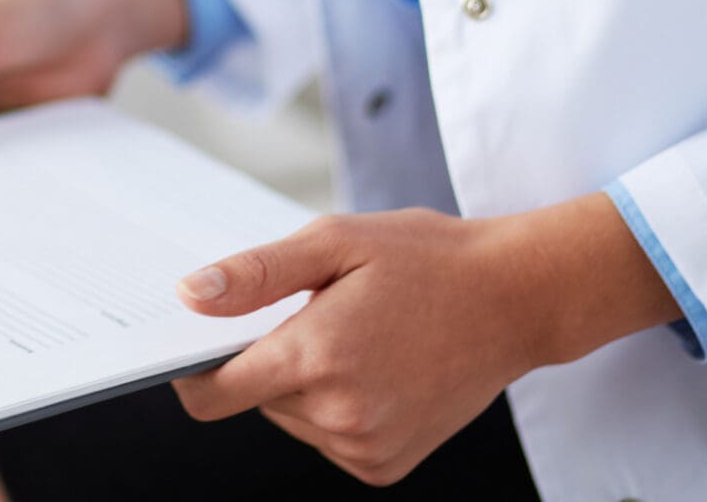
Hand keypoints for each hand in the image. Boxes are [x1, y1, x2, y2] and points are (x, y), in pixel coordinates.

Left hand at [170, 195, 681, 485]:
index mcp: (317, 358)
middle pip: (256, 399)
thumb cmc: (428, 260)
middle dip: (272, 358)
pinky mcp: (384, 464)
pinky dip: (336, 407)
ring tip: (359, 337)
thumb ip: (254, 274)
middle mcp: (339, 415)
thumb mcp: (335, 241)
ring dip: (306, 383)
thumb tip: (189, 296)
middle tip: (322, 314)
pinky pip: (327, 439)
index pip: (213, 393)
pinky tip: (377, 369)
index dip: (193, 371)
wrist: (516, 298)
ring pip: (291, 418)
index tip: (198, 344)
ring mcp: (365, 447)